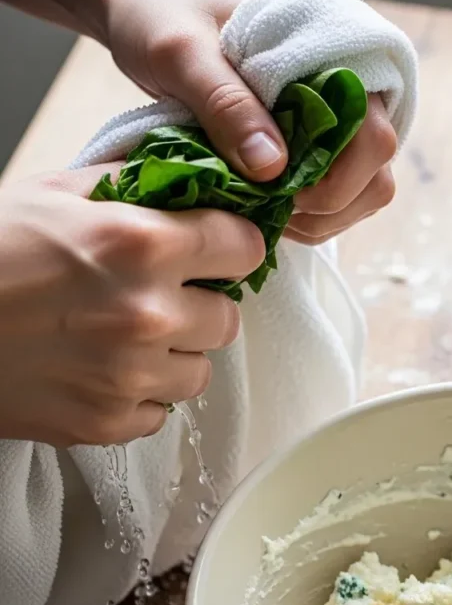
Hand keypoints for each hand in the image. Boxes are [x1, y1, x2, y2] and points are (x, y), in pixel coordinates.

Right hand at [0, 168, 263, 446]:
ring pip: (199, 373)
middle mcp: (146, 314)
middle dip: (201, 306)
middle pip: (228, 320)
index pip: (243, 247)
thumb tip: (191, 181)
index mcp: (140, 244)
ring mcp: (129, 377)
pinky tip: (102, 372)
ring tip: (125, 339)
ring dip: (174, 356)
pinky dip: (140, 396)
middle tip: (162, 298)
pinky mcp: (108, 423)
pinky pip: (160, 414)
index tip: (220, 251)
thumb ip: (133, 186)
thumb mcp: (56, 193)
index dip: (232, 247)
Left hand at [95, 0, 397, 240]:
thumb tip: (274, 169)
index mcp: (336, 56)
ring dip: (316, 220)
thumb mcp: (183, 53)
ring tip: (262, 209)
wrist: (145, 11)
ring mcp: (338, 125)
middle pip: (375, 176)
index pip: (373, 137)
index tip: (278, 188)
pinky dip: (305, 219)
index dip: (335, 180)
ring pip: (361, 197)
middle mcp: (349, 92)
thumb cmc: (164, 14)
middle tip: (267, 205)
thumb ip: (227, 106)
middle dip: (325, 206)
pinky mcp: (318, 148)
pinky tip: (265, 208)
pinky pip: (335, 202)